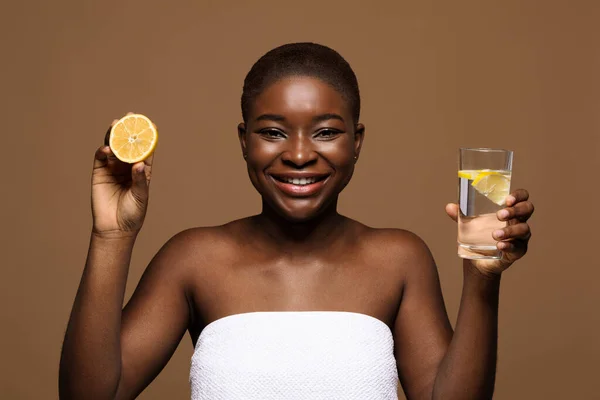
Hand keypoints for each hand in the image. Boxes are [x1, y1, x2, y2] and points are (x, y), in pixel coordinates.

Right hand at [91, 116, 153, 237]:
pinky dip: (103, 151)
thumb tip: (139, 164)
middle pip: (128, 144)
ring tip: (115, 124)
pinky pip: (101, 158)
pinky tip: (106, 148)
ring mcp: (113, 168)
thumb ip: (139, 180)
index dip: (147, 136)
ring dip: (114, 135)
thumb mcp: (141, 196)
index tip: (149, 123)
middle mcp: (128, 166)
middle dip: (128, 130)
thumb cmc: (133, 213)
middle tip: (130, 116)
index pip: (145, 150)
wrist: (115, 228)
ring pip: (114, 147)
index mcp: (143, 170)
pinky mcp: (100, 173)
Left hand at [446, 189, 533, 276]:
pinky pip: (519, 247)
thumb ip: (461, 215)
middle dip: (515, 210)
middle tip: (500, 215)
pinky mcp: (518, 251)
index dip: (519, 195)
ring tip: (495, 234)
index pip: (522, 197)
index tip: (507, 199)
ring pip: (524, 229)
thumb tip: (449, 207)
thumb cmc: (478, 235)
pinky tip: (500, 245)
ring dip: (510, 230)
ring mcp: (520, 237)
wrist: (477, 260)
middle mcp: (518, 221)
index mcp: (509, 210)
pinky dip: (509, 245)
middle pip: (528, 209)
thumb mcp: (469, 224)